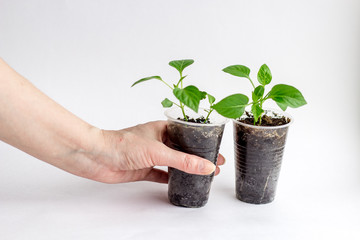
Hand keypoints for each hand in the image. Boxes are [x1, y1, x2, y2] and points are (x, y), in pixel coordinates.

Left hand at [81, 121, 225, 183]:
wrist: (96, 157)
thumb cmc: (122, 144)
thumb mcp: (158, 151)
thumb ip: (183, 160)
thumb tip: (206, 166)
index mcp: (161, 129)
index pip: (188, 133)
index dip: (203, 141)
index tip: (216, 150)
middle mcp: (157, 141)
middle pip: (182, 148)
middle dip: (197, 156)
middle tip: (214, 164)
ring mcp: (150, 155)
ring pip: (173, 161)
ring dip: (186, 167)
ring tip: (202, 173)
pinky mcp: (142, 168)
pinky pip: (160, 174)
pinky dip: (170, 178)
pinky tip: (180, 181)